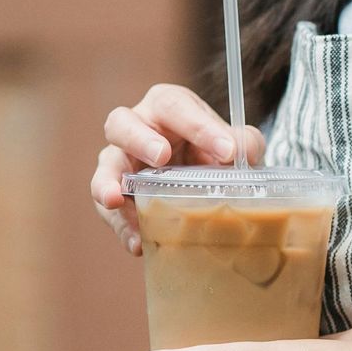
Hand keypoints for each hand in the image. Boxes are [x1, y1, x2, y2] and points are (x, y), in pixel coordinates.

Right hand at [91, 83, 265, 257]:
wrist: (204, 179)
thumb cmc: (214, 150)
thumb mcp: (234, 143)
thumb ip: (244, 142)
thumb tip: (242, 154)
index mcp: (167, 107)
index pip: (176, 107)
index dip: (200, 126)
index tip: (227, 150)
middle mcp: (137, 127)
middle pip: (122, 124)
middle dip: (139, 140)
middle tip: (161, 157)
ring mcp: (122, 161)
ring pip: (106, 166)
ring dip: (108, 183)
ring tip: (115, 199)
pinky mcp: (118, 195)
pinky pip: (112, 210)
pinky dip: (123, 227)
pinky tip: (137, 244)